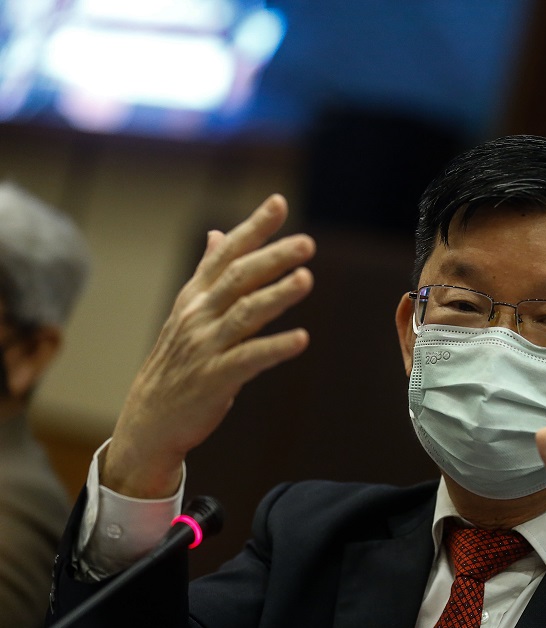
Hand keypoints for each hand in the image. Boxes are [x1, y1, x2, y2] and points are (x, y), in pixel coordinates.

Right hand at [103, 194, 314, 497]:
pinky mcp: (215, 378)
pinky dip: (276, 348)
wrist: (150, 418)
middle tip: (307, 243)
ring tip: (306, 279)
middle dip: (274, 258)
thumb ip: (208, 273)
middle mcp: (199, 315)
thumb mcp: (188, 311)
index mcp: (196, 296)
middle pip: (240, 278)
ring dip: (278, 296)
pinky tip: (302, 339)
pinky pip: (249, 359)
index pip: (227, 254)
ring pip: (246, 314)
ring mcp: (206, 346)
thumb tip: (219, 233)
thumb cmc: (178, 361)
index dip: (254, 228)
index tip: (279, 202)